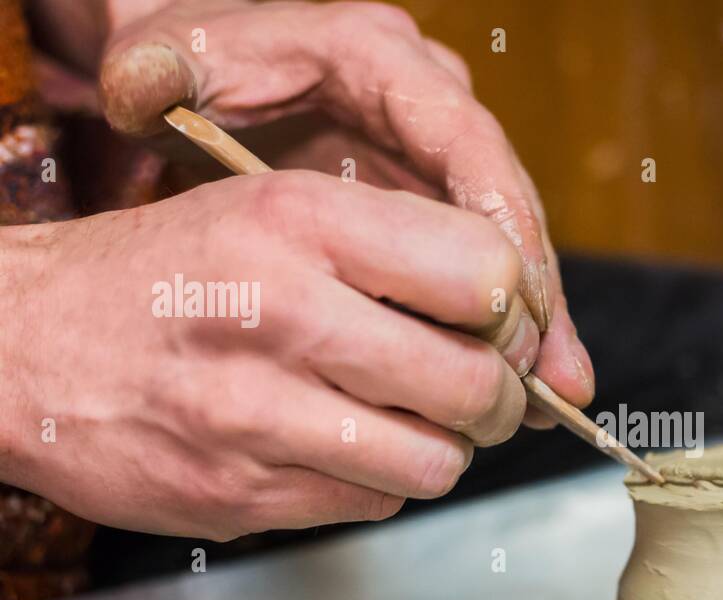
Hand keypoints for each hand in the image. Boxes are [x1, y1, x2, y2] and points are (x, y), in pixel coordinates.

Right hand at [0, 171, 536, 539]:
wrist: (20, 345)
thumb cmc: (167, 275)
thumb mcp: (268, 211)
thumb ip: (392, 250)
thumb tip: (518, 319)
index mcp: (298, 221)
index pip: (485, 275)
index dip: (513, 311)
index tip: (499, 325)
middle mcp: (282, 313)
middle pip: (475, 382)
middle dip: (495, 397)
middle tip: (473, 389)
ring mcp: (258, 415)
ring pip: (437, 461)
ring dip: (440, 449)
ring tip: (403, 420)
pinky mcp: (242, 494)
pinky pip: (375, 504)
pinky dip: (379, 484)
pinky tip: (340, 448)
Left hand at [96, 0, 593, 421]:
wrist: (208, 73)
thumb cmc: (192, 69)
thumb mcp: (168, 64)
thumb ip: (161, 76)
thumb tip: (144, 92)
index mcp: (378, 57)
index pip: (465, 141)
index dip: (503, 225)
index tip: (518, 301)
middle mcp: (429, 103)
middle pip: (506, 206)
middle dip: (532, 297)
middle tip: (548, 376)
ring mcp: (438, 157)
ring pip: (507, 244)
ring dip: (532, 325)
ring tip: (558, 398)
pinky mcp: (436, 203)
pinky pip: (483, 271)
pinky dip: (501, 331)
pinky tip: (524, 389)